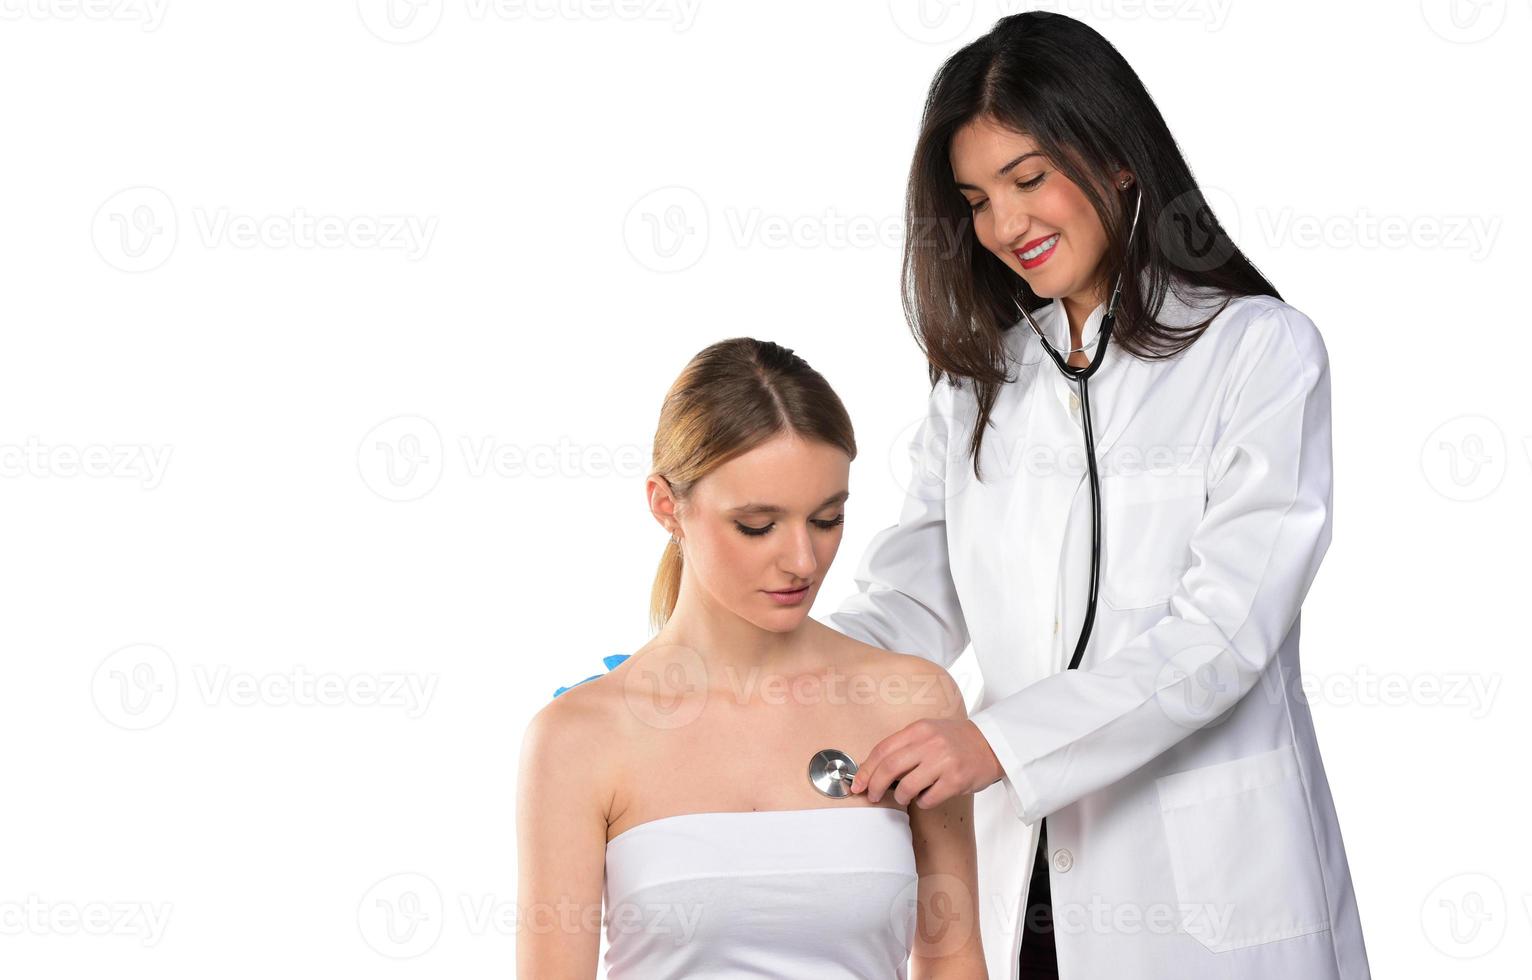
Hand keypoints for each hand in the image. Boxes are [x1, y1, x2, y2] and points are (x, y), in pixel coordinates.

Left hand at [847, 719, 1003, 808]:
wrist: (992, 744)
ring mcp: (943, 762)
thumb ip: (904, 746)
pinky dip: (922, 802)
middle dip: (875, 786)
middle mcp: (930, 744)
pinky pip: (928, 799)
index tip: (858, 783)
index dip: (866, 769)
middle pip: (889, 768)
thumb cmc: (956, 740)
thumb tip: (875, 769)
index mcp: (919, 729)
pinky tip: (927, 796)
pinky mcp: (955, 780)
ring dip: (900, 796)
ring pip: (907, 787)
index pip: (883, 749)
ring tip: (905, 796)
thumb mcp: (929, 732)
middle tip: (872, 796)